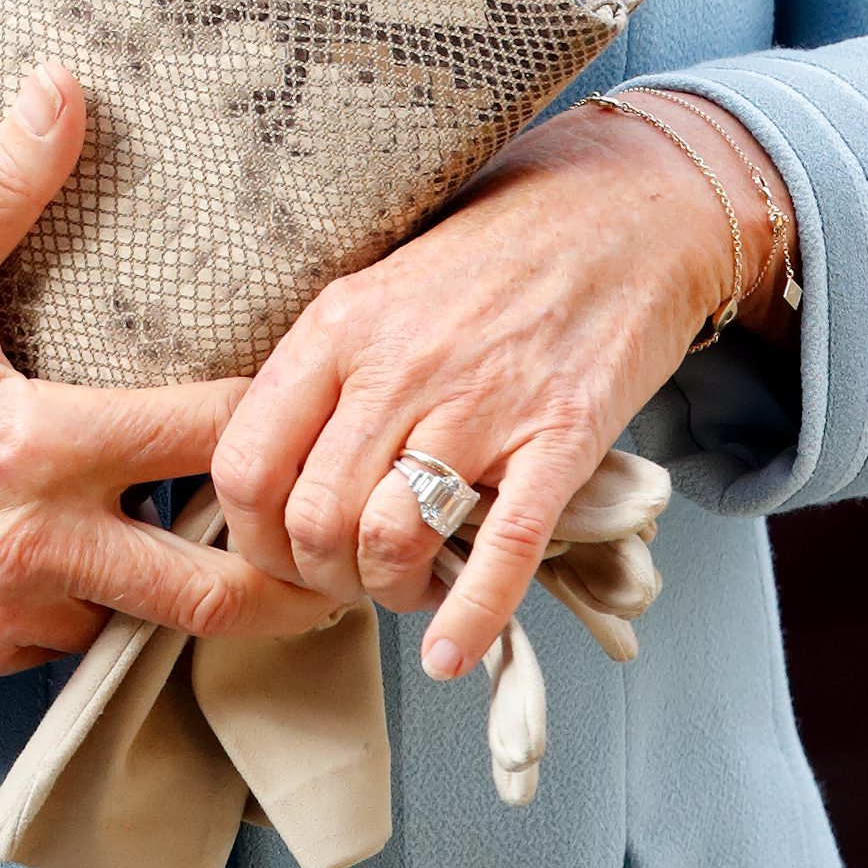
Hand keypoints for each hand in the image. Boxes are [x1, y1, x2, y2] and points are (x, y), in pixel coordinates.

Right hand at [0, 63, 332, 677]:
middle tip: (309, 542)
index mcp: (38, 445)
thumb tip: (61, 90)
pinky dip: (86, 612)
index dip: (275, 421)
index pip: (209, 438)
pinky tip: (78, 561)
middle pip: (209, 594)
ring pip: (134, 626)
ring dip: (166, 587)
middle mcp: (34, 545)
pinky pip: (60, 650)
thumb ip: (0, 187)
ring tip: (183, 536)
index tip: (305, 409)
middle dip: (277, 578)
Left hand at [210, 90, 797, 679]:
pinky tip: (448, 653)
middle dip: (320, 578)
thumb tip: (270, 477)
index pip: (245, 464)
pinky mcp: (561, 437)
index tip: (279, 553)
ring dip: (389, 592)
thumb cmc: (489, 261)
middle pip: (312, 520)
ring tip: (407, 586)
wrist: (622, 214)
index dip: (251, 536)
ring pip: (388, 541)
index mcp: (335, 329)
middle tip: (348, 581)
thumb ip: (320, 377)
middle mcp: (397, 368)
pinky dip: (469, 617)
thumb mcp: (375, 294)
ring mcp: (481, 404)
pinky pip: (502, 549)